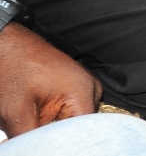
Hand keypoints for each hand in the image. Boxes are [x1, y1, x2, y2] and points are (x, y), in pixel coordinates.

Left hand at [0, 23, 101, 137]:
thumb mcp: (17, 114)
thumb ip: (33, 140)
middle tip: (36, 135)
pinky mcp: (77, 87)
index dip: (66, 145)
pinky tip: (39, 118)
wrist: (7, 46)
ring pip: (76, 121)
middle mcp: (91, 88)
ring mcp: (86, 86)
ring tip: (35, 124)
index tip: (47, 146)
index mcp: (82, 92)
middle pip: (82, 128)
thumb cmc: (11, 70)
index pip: (84, 133)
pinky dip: (56, 120)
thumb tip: (41, 150)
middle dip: (60, 137)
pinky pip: (73, 112)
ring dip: (58, 129)